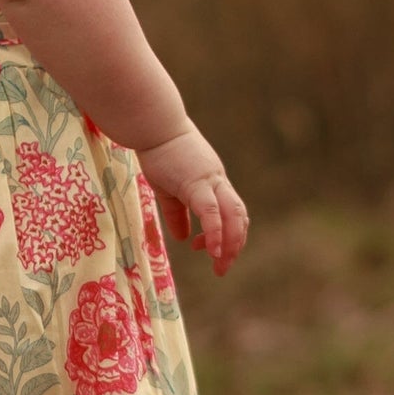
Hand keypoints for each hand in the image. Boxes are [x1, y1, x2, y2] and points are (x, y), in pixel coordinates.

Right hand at [138, 124, 247, 275]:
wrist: (154, 126)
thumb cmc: (159, 152)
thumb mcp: (168, 188)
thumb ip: (177, 213)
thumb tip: (182, 238)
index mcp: (213, 183)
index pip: (232, 213)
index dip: (226, 235)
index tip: (206, 250)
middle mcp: (218, 183)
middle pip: (239, 217)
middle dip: (235, 245)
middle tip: (222, 268)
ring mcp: (211, 181)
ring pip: (233, 216)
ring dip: (231, 243)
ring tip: (221, 264)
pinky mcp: (197, 182)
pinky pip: (212, 212)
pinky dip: (216, 233)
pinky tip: (214, 251)